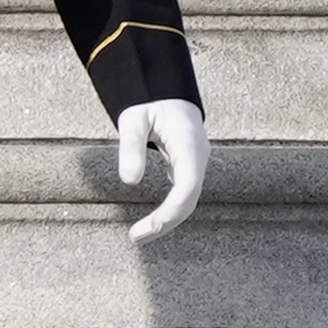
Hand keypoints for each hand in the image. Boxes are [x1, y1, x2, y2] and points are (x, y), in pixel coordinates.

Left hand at [112, 97, 207, 243]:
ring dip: (166, 220)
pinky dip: (169, 211)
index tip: (150, 226)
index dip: (172, 209)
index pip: (188, 185)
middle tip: (135, 237)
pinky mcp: (189, 167)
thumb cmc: (149, 102)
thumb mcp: (133, 119)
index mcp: (188, 143)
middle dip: (165, 222)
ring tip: (139, 236)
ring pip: (188, 200)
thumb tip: (129, 181)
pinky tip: (152, 222)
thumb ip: (131, 147)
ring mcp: (196, 163)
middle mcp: (198, 156)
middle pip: (189, 199)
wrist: (165, 91)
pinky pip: (184, 194)